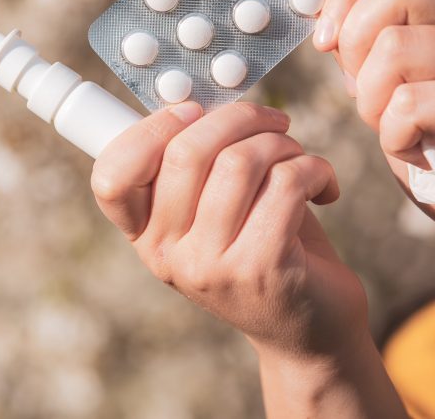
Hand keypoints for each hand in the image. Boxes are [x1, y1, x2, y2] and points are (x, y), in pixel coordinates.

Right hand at [91, 102, 407, 416]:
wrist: (311, 333)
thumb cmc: (263, 248)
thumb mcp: (212, 212)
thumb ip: (193, 166)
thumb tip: (199, 101)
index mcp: (145, 235)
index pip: (111, 178)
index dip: (149, 130)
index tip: (192, 114)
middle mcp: (167, 255)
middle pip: (186, 151)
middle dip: (240, 118)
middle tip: (272, 123)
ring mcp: (211, 266)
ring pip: (241, 161)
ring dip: (282, 143)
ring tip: (298, 157)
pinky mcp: (263, 268)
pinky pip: (287, 183)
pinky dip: (315, 169)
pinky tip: (323, 186)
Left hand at [313, 0, 434, 276]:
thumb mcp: (396, 95)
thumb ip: (369, 56)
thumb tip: (326, 21)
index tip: (326, 41)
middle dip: (355, 37)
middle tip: (361, 89)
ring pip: (396, 47)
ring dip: (370, 97)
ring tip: (392, 130)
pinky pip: (414, 104)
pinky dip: (394, 135)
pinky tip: (414, 153)